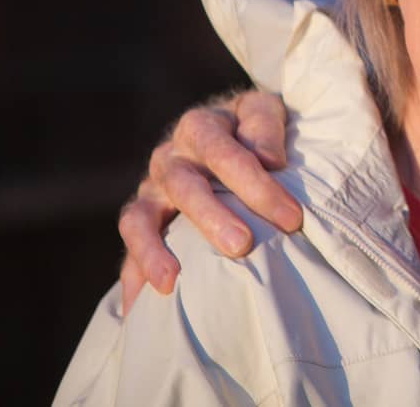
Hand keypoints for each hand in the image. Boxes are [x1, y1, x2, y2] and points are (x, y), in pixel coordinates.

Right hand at [117, 89, 301, 313]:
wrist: (227, 128)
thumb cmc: (254, 127)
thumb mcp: (265, 111)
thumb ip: (266, 126)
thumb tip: (270, 159)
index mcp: (200, 127)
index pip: (226, 154)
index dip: (258, 186)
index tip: (291, 218)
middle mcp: (169, 158)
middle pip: (185, 187)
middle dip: (212, 218)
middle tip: (242, 245)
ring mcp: (151, 190)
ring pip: (140, 218)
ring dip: (154, 250)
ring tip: (171, 281)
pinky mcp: (142, 219)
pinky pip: (127, 248)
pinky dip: (132, 275)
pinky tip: (140, 308)